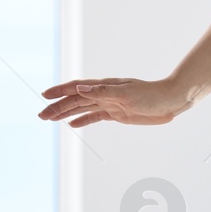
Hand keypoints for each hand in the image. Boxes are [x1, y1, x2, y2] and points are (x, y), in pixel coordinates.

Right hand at [36, 76, 192, 127]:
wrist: (169, 101)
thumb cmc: (150, 94)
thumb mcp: (126, 93)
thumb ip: (102, 91)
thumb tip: (80, 88)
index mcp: (103, 86)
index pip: (76, 88)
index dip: (59, 92)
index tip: (44, 96)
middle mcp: (103, 94)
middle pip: (74, 100)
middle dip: (57, 107)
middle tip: (41, 115)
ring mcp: (108, 104)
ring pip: (81, 109)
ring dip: (65, 113)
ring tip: (50, 119)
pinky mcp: (116, 114)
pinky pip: (94, 117)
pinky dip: (82, 120)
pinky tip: (72, 125)